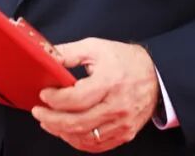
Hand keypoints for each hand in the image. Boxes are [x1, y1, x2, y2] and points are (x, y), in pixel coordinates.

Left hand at [32, 38, 159, 152]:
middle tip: (39, 112)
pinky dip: (78, 141)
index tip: (44, 94)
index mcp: (109, 82)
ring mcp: (122, 123)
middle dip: (52, 119)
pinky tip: (67, 132)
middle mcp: (117, 106)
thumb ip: (70, 53)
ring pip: (85, 137)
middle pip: (77, 122)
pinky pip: (97, 145)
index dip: (56, 99)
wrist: (156, 75)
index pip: (77, 98)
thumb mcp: (96, 47)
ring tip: (48, 122)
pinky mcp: (125, 133)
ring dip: (62, 132)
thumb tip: (46, 56)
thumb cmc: (125, 60)